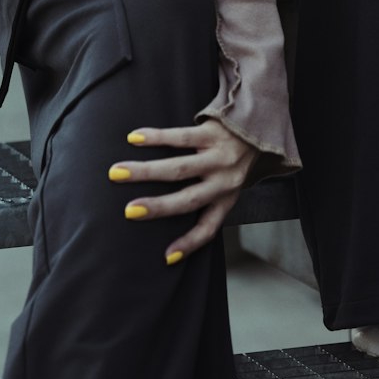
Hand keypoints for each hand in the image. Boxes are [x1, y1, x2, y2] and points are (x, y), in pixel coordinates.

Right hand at [108, 117, 257, 263]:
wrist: (260, 121)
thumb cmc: (235, 156)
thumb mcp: (230, 182)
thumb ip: (207, 195)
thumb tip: (164, 211)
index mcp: (226, 198)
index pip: (208, 227)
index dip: (190, 244)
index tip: (167, 257)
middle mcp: (224, 181)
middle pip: (187, 199)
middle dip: (157, 207)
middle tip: (129, 211)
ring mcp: (219, 156)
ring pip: (179, 168)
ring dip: (146, 171)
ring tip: (118, 172)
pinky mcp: (214, 132)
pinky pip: (181, 136)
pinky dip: (156, 137)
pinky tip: (135, 138)